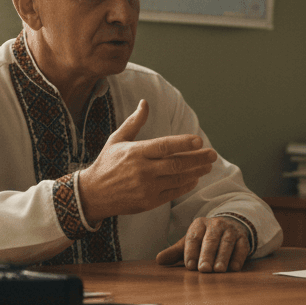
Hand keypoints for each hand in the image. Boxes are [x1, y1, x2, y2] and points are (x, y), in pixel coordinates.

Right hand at [78, 100, 217, 223]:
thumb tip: (145, 102)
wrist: (92, 194)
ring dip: (196, 172)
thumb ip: (134, 122)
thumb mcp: (117, 139)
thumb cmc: (106, 163)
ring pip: (178, 179)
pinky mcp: (148, 202)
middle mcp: (142, 170)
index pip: (165, 146)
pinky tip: (194, 179)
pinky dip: (186, 186)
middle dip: (198, 159)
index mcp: (135, 152)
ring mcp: (146, 188)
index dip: (184, 143)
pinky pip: (172, 193)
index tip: (199, 140)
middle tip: (213, 155)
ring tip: (208, 166)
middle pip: (176, 164)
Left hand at [156, 216, 250, 272]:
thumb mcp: (188, 243)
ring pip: (227, 243)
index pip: (194, 237)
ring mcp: (231, 231)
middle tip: (204, 269)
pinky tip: (234, 268)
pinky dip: (238, 258)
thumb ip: (174, 253)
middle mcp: (216, 225)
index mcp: (199, 224)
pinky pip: (242, 247)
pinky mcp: (243, 238)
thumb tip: (159, 260)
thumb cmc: (204, 239)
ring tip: (218, 270)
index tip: (189, 266)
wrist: (228, 228)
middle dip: (207, 255)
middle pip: (211, 240)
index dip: (191, 252)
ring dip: (223, 257)